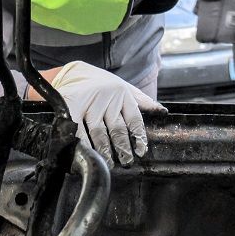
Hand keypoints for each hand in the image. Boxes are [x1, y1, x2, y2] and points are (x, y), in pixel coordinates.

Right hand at [46, 60, 164, 164]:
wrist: (72, 73)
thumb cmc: (101, 84)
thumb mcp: (124, 87)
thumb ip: (142, 101)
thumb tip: (162, 112)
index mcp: (123, 94)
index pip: (134, 119)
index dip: (139, 137)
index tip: (140, 151)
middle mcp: (108, 98)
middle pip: (117, 129)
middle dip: (122, 148)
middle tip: (126, 161)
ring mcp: (90, 103)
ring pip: (99, 132)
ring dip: (104, 150)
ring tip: (109, 162)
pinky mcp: (73, 108)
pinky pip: (80, 130)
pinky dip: (84, 144)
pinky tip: (89, 153)